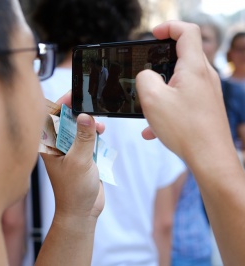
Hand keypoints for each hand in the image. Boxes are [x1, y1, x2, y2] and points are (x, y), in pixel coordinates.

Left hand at [41, 91, 104, 223]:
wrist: (82, 212)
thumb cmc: (74, 191)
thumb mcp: (80, 161)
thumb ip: (83, 137)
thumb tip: (86, 116)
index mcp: (48, 146)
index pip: (50, 118)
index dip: (61, 104)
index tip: (74, 94)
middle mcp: (56, 146)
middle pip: (66, 120)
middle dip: (79, 112)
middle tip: (91, 106)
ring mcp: (69, 150)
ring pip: (78, 128)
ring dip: (89, 124)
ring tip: (100, 126)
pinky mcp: (81, 155)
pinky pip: (87, 138)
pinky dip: (95, 134)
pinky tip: (102, 133)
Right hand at [136, 21, 231, 161]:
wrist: (210, 158)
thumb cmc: (185, 129)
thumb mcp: (152, 99)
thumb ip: (144, 78)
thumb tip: (146, 76)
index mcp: (193, 68)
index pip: (187, 31)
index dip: (169, 27)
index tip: (153, 35)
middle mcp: (204, 76)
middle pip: (182, 56)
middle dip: (158, 64)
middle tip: (143, 73)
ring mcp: (206, 92)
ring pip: (178, 82)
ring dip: (159, 91)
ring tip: (146, 109)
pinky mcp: (204, 107)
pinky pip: (181, 100)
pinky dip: (165, 108)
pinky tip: (152, 130)